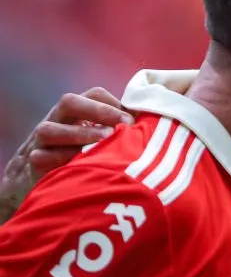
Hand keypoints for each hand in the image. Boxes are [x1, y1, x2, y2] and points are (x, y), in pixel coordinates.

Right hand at [1, 88, 130, 222]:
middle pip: (69, 102)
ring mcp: (40, 142)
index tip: (133, 118)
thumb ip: (118, 133)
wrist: (30, 181)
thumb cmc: (75, 159)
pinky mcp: (32, 164)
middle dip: (98, 111)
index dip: (113, 102)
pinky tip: (80, 164)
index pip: (93, 94)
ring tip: (104, 141)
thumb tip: (153, 130)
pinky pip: (40, 157)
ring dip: (79, 134)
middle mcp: (56, 121)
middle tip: (123, 125)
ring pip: (50, 129)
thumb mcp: (97, 142)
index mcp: (75, 114)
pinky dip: (59, 159)